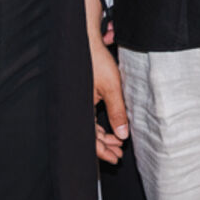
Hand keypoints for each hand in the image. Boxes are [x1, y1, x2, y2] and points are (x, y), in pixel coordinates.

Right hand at [91, 29, 129, 164]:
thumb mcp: (112, 88)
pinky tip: (112, 126)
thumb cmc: (95, 61)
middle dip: (105, 146)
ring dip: (104, 135)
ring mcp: (78, 103)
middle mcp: (76, 109)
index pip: (90, 140)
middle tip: (119, 153)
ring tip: (118, 141)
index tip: (116, 158)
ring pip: (89, 127)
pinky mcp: (81, 97)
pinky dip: (101, 124)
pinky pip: (89, 117)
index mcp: (79, 110)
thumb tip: (123, 134)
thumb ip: (118, 111)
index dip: (103, 152)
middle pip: (89, 136)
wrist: (85, 41)